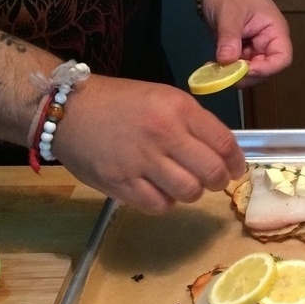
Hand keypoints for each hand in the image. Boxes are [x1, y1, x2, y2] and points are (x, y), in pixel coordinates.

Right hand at [52, 75, 245, 213]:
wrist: (68, 110)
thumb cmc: (119, 102)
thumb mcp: (162, 98)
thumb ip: (192, 123)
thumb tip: (220, 153)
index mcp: (178, 108)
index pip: (224, 143)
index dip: (236, 162)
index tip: (235, 169)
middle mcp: (164, 134)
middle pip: (211, 172)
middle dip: (219, 181)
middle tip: (213, 181)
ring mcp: (142, 160)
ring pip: (189, 192)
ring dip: (192, 193)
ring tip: (183, 184)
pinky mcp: (121, 183)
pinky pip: (159, 205)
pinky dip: (165, 202)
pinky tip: (159, 191)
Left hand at [199, 0, 292, 84]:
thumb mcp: (229, 12)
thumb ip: (229, 37)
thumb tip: (227, 62)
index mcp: (275, 31)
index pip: (282, 58)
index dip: (266, 69)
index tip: (245, 70)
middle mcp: (268, 44)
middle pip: (266, 70)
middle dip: (246, 75)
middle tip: (224, 74)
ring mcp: (255, 49)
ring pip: (250, 72)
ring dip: (234, 75)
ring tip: (216, 68)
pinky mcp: (242, 52)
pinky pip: (238, 67)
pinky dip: (227, 70)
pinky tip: (213, 65)